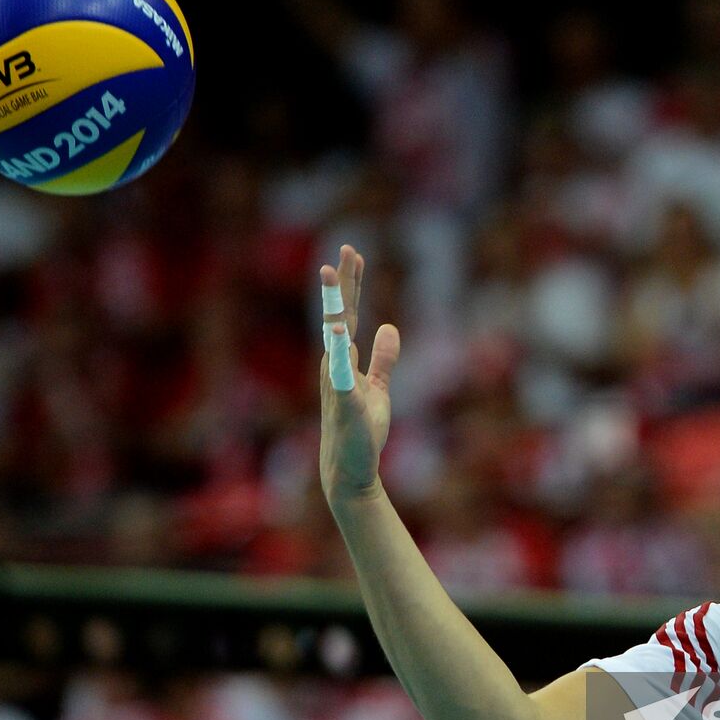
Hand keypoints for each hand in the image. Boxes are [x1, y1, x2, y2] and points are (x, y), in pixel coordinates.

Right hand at [318, 245, 400, 501]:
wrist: (349, 470)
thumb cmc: (360, 431)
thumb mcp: (378, 389)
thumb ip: (382, 359)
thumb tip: (389, 327)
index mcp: (343, 360)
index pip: (346, 313)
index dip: (351, 285)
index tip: (353, 254)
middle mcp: (334, 366)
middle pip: (338, 315)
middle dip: (341, 283)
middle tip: (345, 249)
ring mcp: (337, 382)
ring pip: (333, 336)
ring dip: (332, 304)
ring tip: (330, 274)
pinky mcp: (346, 402)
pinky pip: (342, 373)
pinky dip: (340, 352)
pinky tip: (339, 332)